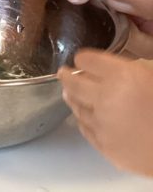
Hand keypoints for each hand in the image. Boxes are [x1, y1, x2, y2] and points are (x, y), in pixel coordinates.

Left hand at [58, 50, 152, 176]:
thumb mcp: (151, 78)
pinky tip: (84, 117)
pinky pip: (85, 128)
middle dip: (66, 76)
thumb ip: (131, 70)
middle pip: (74, 83)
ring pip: (77, 106)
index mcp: (123, 76)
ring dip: (72, 98)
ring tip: (70, 93)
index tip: (81, 61)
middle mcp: (106, 97)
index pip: (87, 60)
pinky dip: (83, 120)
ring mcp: (102, 123)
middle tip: (63, 73)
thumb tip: (110, 70)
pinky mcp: (104, 145)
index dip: (84, 60)